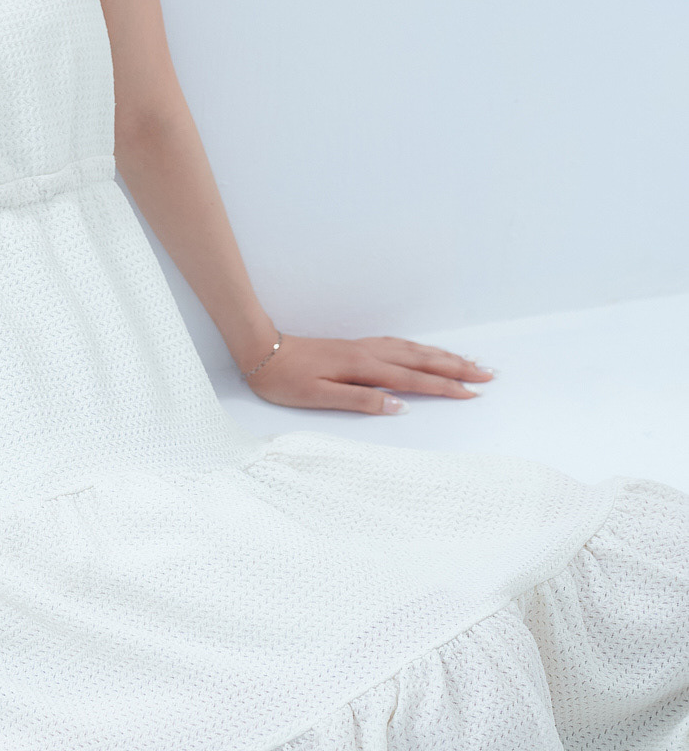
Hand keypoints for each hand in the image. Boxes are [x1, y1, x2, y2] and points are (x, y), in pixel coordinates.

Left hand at [239, 335, 493, 413]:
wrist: (262, 350)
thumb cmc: (286, 380)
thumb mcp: (319, 397)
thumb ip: (361, 401)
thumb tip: (400, 406)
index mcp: (364, 369)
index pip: (414, 380)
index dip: (444, 387)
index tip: (472, 393)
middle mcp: (370, 354)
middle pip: (422, 360)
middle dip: (456, 368)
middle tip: (488, 374)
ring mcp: (364, 347)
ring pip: (413, 349)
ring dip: (442, 356)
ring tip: (468, 361)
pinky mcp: (356, 346)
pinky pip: (399, 344)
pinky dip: (420, 348)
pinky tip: (426, 351)